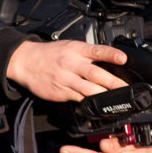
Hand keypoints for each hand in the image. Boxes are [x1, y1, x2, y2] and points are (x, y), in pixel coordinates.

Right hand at [6, 40, 128, 101]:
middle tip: (126, 88)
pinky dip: (89, 102)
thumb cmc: (50, 54)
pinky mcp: (61, 92)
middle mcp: (71, 63)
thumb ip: (87, 54)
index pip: (96, 50)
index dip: (110, 54)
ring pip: (88, 89)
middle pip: (95, 73)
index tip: (122, 58)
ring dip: (103, 95)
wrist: (25, 62)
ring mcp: (66, 79)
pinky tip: (98, 106)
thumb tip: (109, 60)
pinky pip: (78, 98)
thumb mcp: (69, 46)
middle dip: (113, 82)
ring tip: (116, 100)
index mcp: (76, 50)